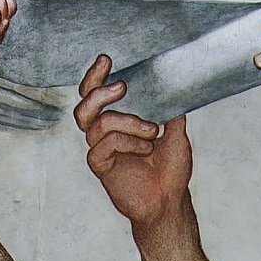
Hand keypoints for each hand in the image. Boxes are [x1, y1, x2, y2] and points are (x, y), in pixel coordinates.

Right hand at [78, 55, 193, 231]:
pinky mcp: (101, 166)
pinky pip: (103, 145)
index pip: (96, 93)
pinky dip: (126, 142)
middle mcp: (105, 133)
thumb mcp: (176, 131)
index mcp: (118, 120)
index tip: (106, 60)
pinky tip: (146, 149)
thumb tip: (173, 80)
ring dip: (126, 122)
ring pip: (97, 123)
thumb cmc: (171, 169)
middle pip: (84, 105)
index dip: (95, 76)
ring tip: (152, 130)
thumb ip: (170, 108)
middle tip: (122, 86)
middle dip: (99, 91)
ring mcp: (101, 149)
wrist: (170, 200)